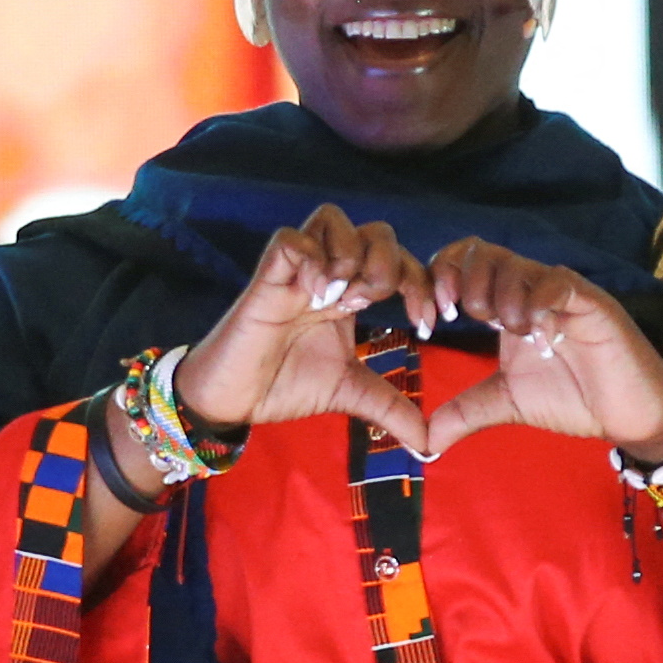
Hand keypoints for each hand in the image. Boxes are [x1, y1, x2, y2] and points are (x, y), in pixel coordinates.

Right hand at [169, 204, 433, 452]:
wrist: (233, 400)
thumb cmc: (285, 385)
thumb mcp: (350, 394)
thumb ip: (390, 409)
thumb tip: (429, 443)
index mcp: (352, 294)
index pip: (401, 261)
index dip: (423, 283)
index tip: (428, 324)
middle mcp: (329, 275)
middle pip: (377, 231)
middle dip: (393, 265)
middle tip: (380, 307)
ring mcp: (298, 272)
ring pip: (335, 219)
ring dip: (353, 256)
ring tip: (345, 299)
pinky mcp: (267, 277)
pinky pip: (292, 239)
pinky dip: (313, 259)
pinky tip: (316, 295)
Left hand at [419, 239, 662, 461]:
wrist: (630, 415)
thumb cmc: (575, 399)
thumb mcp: (508, 403)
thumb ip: (466, 412)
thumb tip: (424, 441)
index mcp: (507, 303)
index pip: (464, 262)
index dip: (440, 279)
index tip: (432, 319)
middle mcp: (531, 289)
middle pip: (481, 251)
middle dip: (462, 283)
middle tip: (463, 319)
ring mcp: (561, 291)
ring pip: (514, 264)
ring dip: (499, 297)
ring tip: (512, 333)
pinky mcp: (590, 302)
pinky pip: (555, 284)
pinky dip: (537, 306)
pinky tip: (539, 337)